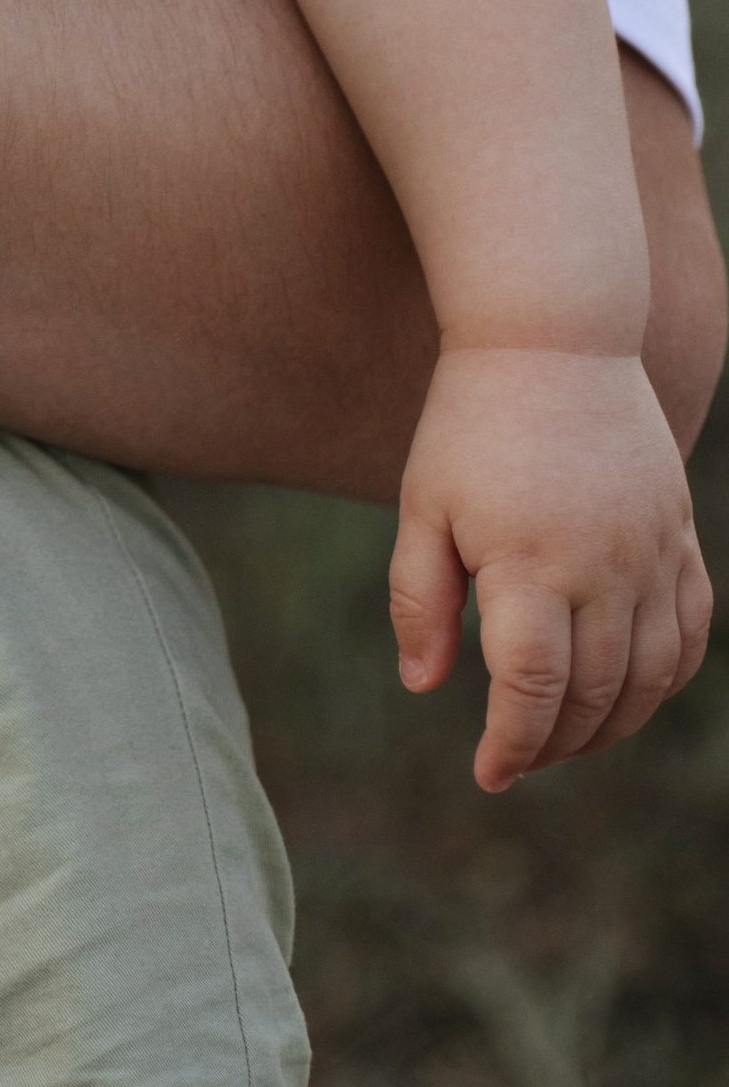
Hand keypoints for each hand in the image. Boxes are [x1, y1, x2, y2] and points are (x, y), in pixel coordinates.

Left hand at [392, 340, 710, 787]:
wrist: (551, 339)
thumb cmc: (470, 425)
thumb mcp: (424, 505)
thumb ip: (421, 599)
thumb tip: (425, 687)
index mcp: (527, 561)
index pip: (532, 688)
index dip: (512, 744)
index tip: (489, 773)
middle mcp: (601, 566)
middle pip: (592, 694)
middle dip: (554, 743)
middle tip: (518, 756)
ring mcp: (652, 552)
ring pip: (649, 677)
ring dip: (612, 724)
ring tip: (566, 735)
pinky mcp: (680, 536)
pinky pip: (691, 633)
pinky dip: (666, 678)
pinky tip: (630, 691)